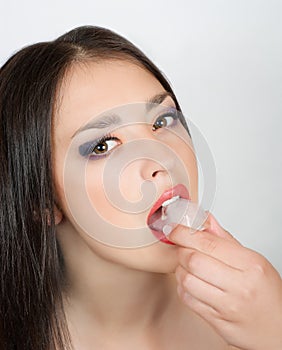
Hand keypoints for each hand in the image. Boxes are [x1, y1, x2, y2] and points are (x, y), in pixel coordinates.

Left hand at [168, 213, 281, 349]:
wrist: (278, 329)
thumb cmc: (267, 293)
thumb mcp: (254, 261)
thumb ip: (226, 240)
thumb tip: (205, 219)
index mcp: (250, 265)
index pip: (208, 243)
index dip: (184, 233)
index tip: (175, 229)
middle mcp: (240, 286)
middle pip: (193, 260)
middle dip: (181, 250)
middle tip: (182, 247)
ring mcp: (228, 306)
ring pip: (186, 280)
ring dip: (180, 269)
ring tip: (187, 267)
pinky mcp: (217, 322)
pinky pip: (188, 299)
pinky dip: (183, 288)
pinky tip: (191, 284)